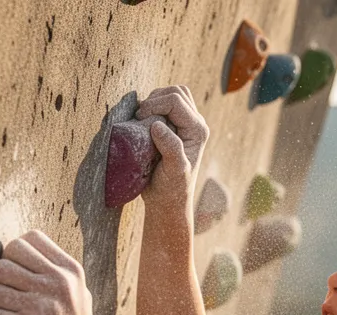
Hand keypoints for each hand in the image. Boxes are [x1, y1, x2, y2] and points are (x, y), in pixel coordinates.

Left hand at [0, 230, 113, 314]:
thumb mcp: (77, 291)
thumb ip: (54, 270)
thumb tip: (16, 248)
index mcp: (69, 270)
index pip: (26, 239)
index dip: (15, 255)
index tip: (21, 276)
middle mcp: (57, 283)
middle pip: (2, 263)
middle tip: (10, 300)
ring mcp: (41, 306)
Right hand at [135, 85, 208, 215]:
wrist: (167, 201)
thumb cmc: (170, 189)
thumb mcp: (174, 171)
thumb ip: (171, 148)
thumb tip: (157, 125)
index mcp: (197, 131)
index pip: (175, 100)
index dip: (154, 104)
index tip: (139, 119)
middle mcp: (195, 124)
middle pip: (176, 92)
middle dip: (155, 100)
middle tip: (140, 118)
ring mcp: (186, 124)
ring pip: (172, 94)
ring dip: (154, 101)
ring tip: (142, 119)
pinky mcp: (176, 127)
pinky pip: (165, 103)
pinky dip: (152, 106)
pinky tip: (143, 122)